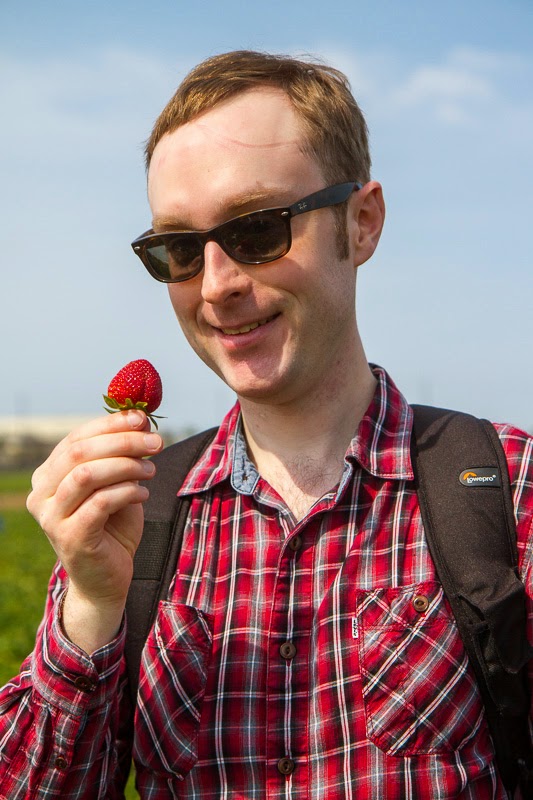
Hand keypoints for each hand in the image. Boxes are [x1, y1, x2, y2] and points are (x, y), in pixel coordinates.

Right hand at [27, 409, 162, 651]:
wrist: (106, 578)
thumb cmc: (112, 526)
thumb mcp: (116, 483)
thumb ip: (120, 454)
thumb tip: (139, 418)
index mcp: (47, 474)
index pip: (76, 437)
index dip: (110, 424)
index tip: (142, 419)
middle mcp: (40, 494)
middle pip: (80, 452)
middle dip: (123, 441)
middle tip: (156, 442)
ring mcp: (51, 517)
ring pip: (87, 474)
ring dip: (126, 466)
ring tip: (151, 469)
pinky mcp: (69, 537)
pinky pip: (100, 502)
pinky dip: (127, 491)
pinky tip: (143, 493)